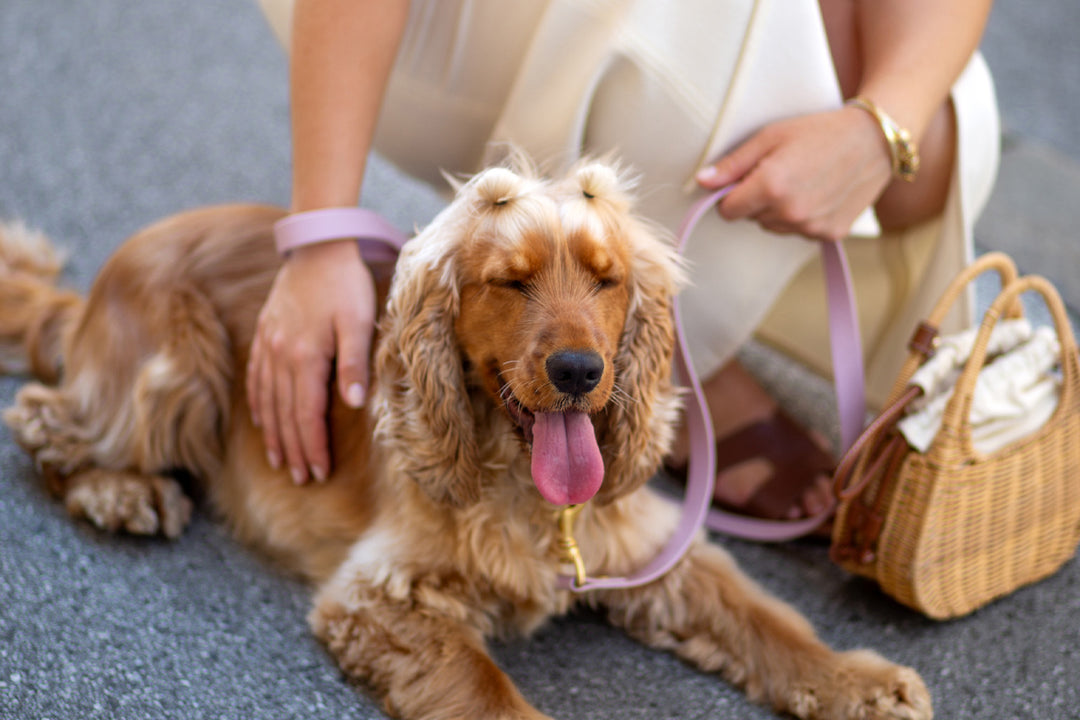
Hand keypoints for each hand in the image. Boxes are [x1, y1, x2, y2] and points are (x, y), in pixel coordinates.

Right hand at [247, 239, 375, 482]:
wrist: (316, 247)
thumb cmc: (345, 285)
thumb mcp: (359, 323)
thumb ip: (354, 364)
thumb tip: (355, 405)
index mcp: (305, 357)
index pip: (306, 414)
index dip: (311, 446)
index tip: (317, 471)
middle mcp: (281, 356)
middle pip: (284, 414)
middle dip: (293, 449)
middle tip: (301, 478)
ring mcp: (268, 346)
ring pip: (267, 401)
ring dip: (274, 434)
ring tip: (280, 461)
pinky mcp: (265, 335)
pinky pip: (256, 379)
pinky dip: (258, 405)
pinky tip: (262, 421)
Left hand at [696, 105, 892, 241]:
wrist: (875, 140)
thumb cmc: (820, 130)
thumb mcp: (771, 136)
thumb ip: (733, 163)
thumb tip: (701, 182)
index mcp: (771, 186)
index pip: (727, 210)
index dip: (732, 194)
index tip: (746, 178)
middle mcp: (790, 212)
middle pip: (751, 219)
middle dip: (757, 199)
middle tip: (782, 171)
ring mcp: (811, 227)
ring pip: (774, 227)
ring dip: (779, 210)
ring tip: (803, 179)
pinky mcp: (829, 234)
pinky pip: (799, 232)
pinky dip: (803, 217)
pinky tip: (819, 192)